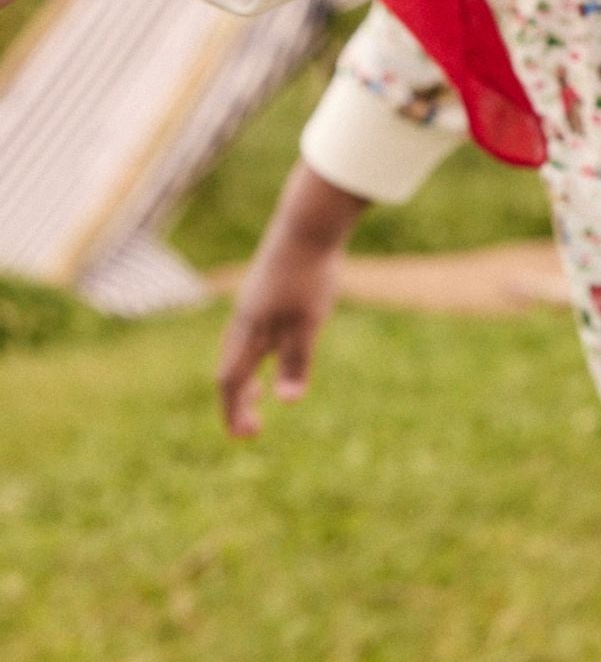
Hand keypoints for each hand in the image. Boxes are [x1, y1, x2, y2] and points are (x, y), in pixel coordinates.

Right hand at [216, 162, 365, 437]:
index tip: (247, 437)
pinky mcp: (265, 290)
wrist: (308, 224)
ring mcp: (252, 303)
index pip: (231, 382)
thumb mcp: (309, 323)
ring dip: (245, 378)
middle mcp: (244, 319)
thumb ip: (296, 361)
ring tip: (259, 395)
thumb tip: (286, 401)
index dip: (234, 412)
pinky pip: (250, 333)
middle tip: (251, 428)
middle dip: (236, 401)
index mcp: (249, 331)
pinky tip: (276, 348)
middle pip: (230, 368)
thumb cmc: (310, 276)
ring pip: (239, 349)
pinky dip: (255, 354)